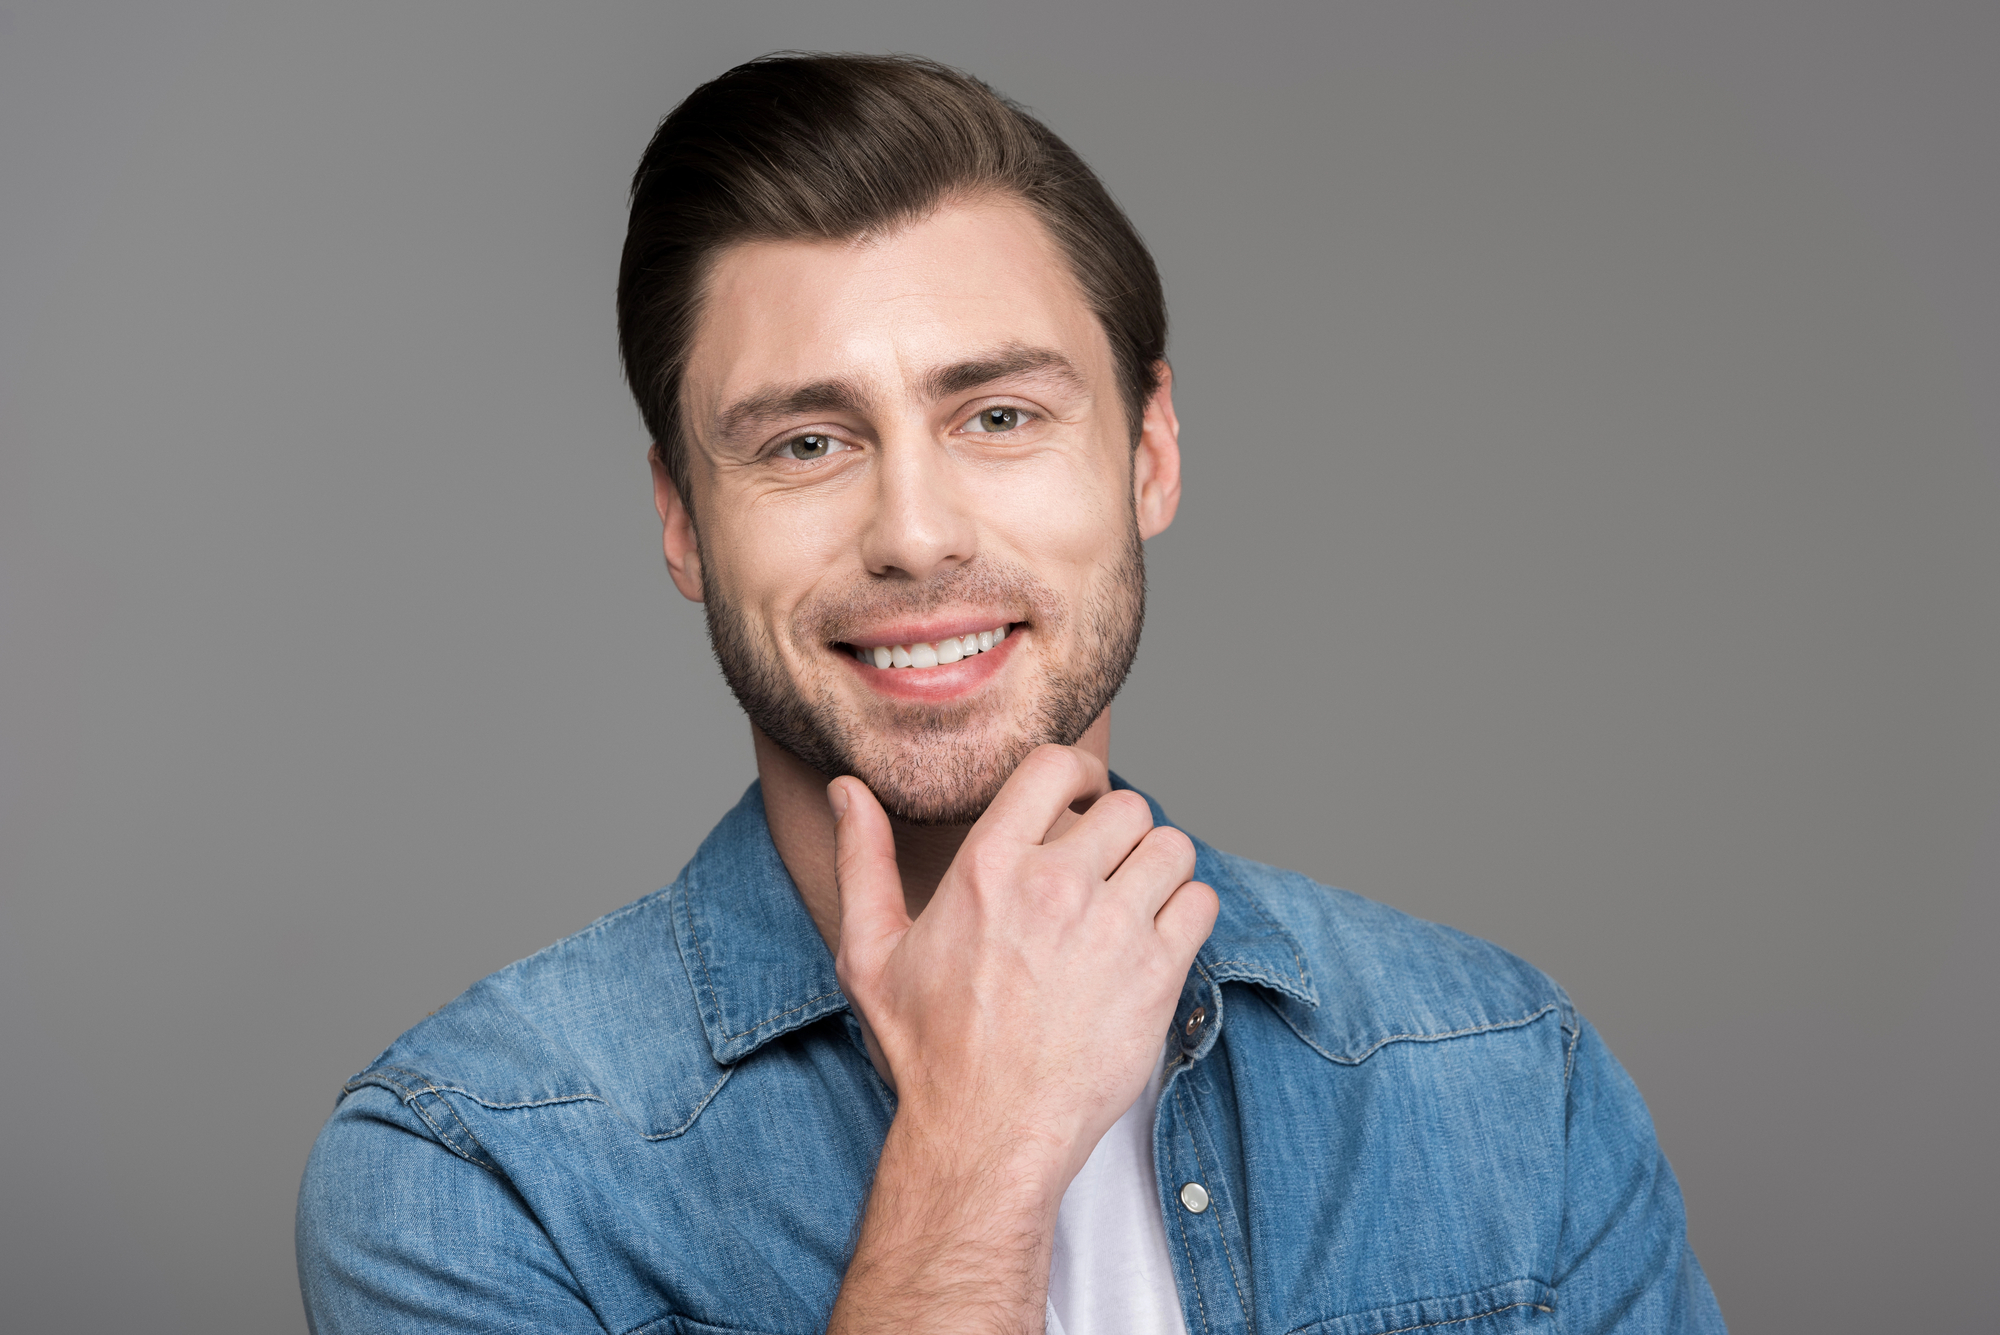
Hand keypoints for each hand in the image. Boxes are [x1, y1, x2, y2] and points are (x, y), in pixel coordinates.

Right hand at [829, 744, 1217, 1198]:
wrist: (985, 1134)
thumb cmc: (927, 1049)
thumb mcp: (870, 952)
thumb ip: (861, 860)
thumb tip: (846, 788)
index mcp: (988, 867)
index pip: (1055, 765)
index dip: (1079, 770)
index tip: (1081, 795)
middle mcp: (1055, 886)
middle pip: (1127, 807)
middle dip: (1118, 832)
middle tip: (1103, 868)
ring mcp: (1112, 929)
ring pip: (1172, 847)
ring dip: (1157, 868)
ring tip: (1133, 900)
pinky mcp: (1156, 974)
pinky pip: (1200, 901)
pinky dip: (1186, 912)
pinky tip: (1155, 938)